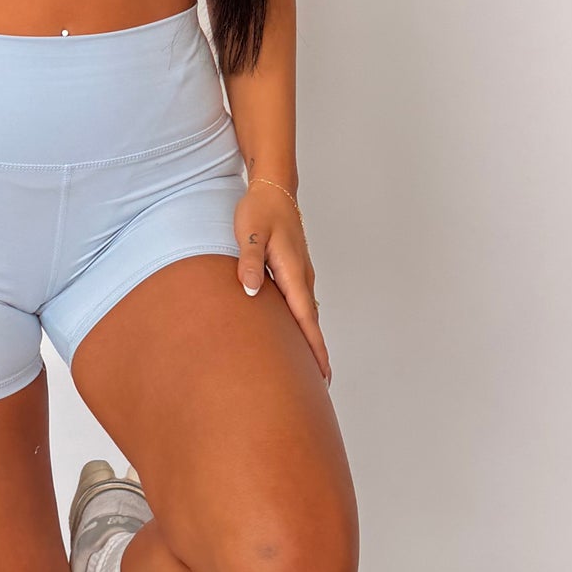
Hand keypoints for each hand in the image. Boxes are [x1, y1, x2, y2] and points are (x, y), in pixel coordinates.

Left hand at [235, 181, 330, 381]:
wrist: (273, 188)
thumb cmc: (259, 210)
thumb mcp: (249, 233)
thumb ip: (250, 262)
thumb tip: (250, 292)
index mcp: (292, 271)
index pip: (305, 318)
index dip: (313, 347)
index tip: (322, 372)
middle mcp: (302, 276)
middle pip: (311, 322)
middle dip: (317, 352)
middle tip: (322, 383)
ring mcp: (300, 273)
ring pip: (307, 313)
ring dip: (311, 338)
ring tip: (311, 366)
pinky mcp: (294, 270)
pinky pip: (301, 303)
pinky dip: (303, 322)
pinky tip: (297, 332)